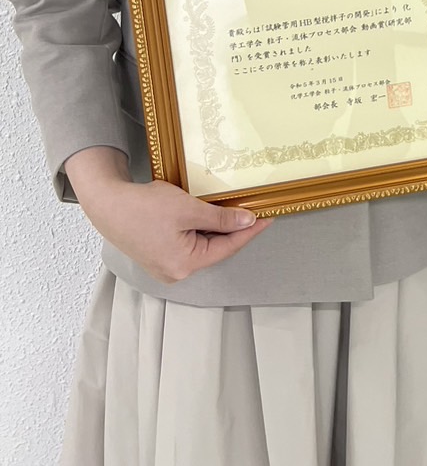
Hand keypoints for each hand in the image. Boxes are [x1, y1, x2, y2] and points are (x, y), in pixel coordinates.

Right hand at [65, 146, 271, 283]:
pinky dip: (200, 230)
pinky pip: (188, 244)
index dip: (249, 231)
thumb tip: (247, 222)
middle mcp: (176, 272)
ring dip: (216, 229)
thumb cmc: (145, 207)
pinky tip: (209, 214)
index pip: (228, 248)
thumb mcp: (188, 209)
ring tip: (234, 210)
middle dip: (233, 230)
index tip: (268, 218)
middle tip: (253, 210)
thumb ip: (220, 219)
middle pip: (214, 249)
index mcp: (184, 265)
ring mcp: (165, 265)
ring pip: (201, 246)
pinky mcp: (158, 255)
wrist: (109, 204)